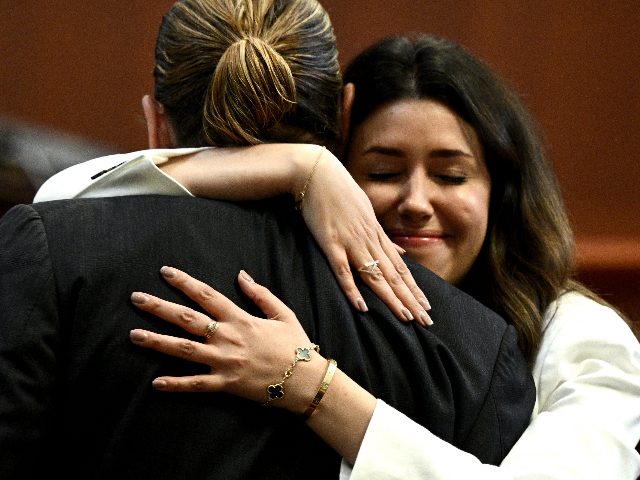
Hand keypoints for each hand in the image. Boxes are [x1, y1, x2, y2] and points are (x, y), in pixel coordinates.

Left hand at [129, 267, 326, 411]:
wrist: (304, 381)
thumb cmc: (295, 346)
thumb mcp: (282, 314)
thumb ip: (260, 294)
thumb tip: (241, 275)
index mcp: (240, 319)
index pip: (206, 295)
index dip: (184, 282)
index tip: (165, 272)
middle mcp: (227, 337)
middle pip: (187, 319)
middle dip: (159, 307)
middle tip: (136, 298)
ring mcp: (224, 361)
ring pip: (184, 350)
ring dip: (157, 342)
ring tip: (134, 335)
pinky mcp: (225, 384)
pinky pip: (196, 384)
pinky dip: (176, 384)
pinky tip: (155, 383)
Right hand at [297, 148, 431, 325]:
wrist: (317, 172)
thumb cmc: (340, 192)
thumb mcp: (368, 212)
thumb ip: (383, 236)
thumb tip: (402, 253)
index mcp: (377, 234)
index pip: (400, 268)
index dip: (414, 289)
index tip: (426, 307)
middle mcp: (369, 240)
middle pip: (393, 276)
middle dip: (410, 299)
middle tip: (426, 321)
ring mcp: (350, 242)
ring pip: (374, 276)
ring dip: (391, 298)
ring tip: (405, 317)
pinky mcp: (331, 243)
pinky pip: (342, 270)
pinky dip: (352, 289)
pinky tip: (361, 306)